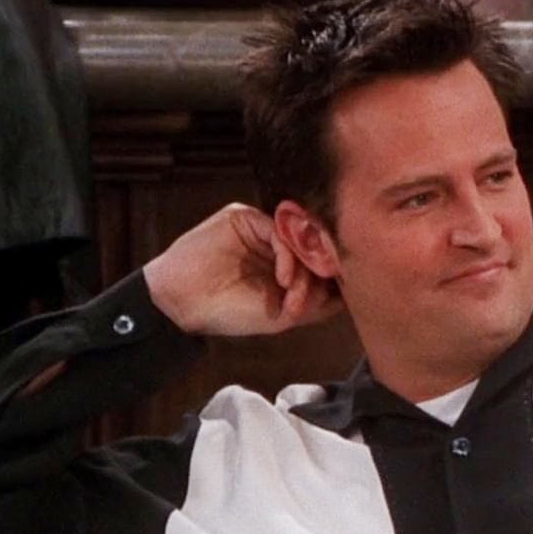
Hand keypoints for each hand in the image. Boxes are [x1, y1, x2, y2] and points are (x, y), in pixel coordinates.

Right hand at [143, 203, 343, 336]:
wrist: (183, 304)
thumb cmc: (229, 312)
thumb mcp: (283, 315)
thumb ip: (315, 301)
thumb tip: (349, 290)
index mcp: (287, 265)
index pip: (322, 264)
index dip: (336, 280)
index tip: (343, 300)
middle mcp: (278, 244)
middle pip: (317, 250)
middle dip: (321, 279)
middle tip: (311, 304)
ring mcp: (262, 230)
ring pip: (301, 240)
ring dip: (304, 272)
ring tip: (293, 299)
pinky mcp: (244, 218)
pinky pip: (280, 232)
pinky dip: (288, 257)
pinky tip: (283, 280)